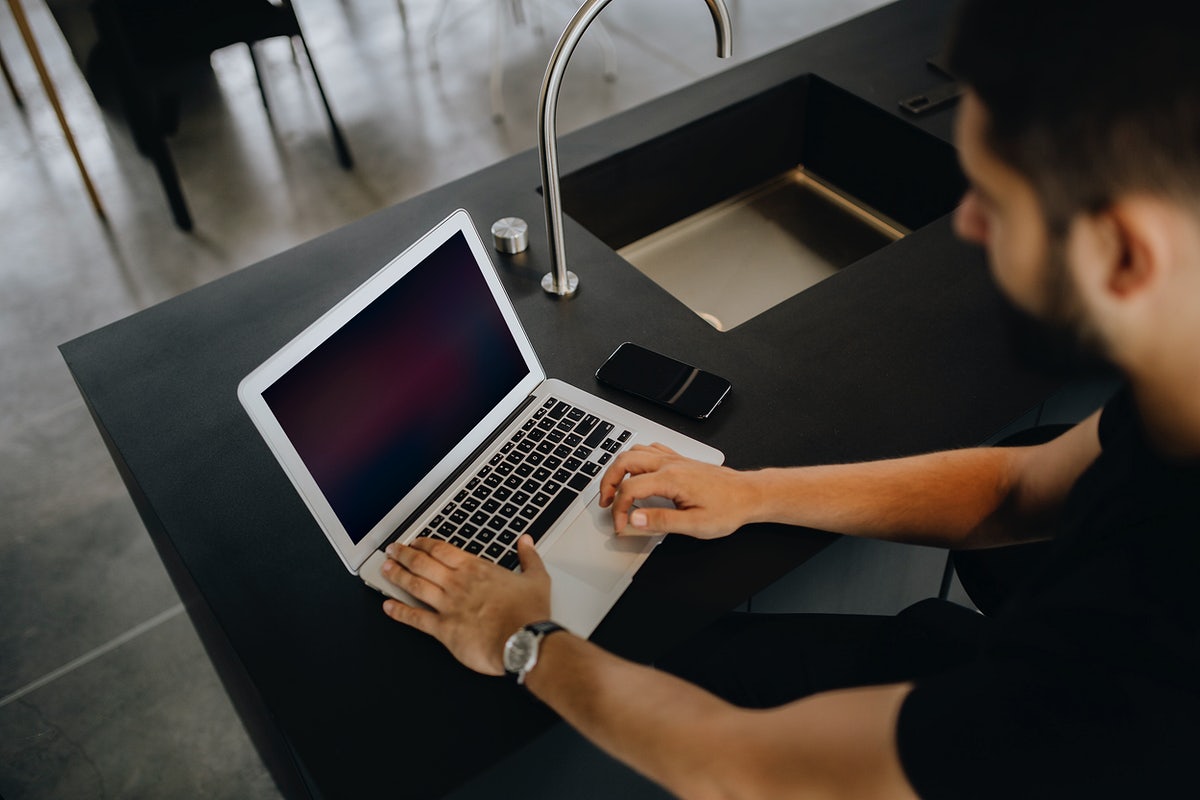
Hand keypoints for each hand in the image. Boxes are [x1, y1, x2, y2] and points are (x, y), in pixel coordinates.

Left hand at [379, 535, 550, 674]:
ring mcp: (448, 605)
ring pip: (415, 585)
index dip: (425, 544)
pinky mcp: (444, 629)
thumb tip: (526, 542)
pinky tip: (388, 607)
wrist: (524, 641)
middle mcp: (458, 584)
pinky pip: (416, 618)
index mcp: (477, 569)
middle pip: (422, 563)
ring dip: (397, 576)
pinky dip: (399, 612)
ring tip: (385, 569)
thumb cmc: (529, 614)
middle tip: (392, 550)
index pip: (443, 550)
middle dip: (404, 555)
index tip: (416, 541)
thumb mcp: (536, 578)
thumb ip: (529, 557)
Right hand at [598, 443, 759, 537]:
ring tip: (616, 489)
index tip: (622, 526)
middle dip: (608, 482)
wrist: (749, 494)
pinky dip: (636, 459)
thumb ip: (661, 522)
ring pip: (635, 451)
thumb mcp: (695, 524)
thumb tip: (634, 520)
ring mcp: (674, 459)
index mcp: (671, 479)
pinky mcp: (680, 460)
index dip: (619, 510)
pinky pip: (650, 449)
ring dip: (619, 469)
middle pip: (624, 461)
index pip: (630, 490)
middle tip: (606, 502)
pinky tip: (638, 474)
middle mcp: (670, 464)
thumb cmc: (728, 509)